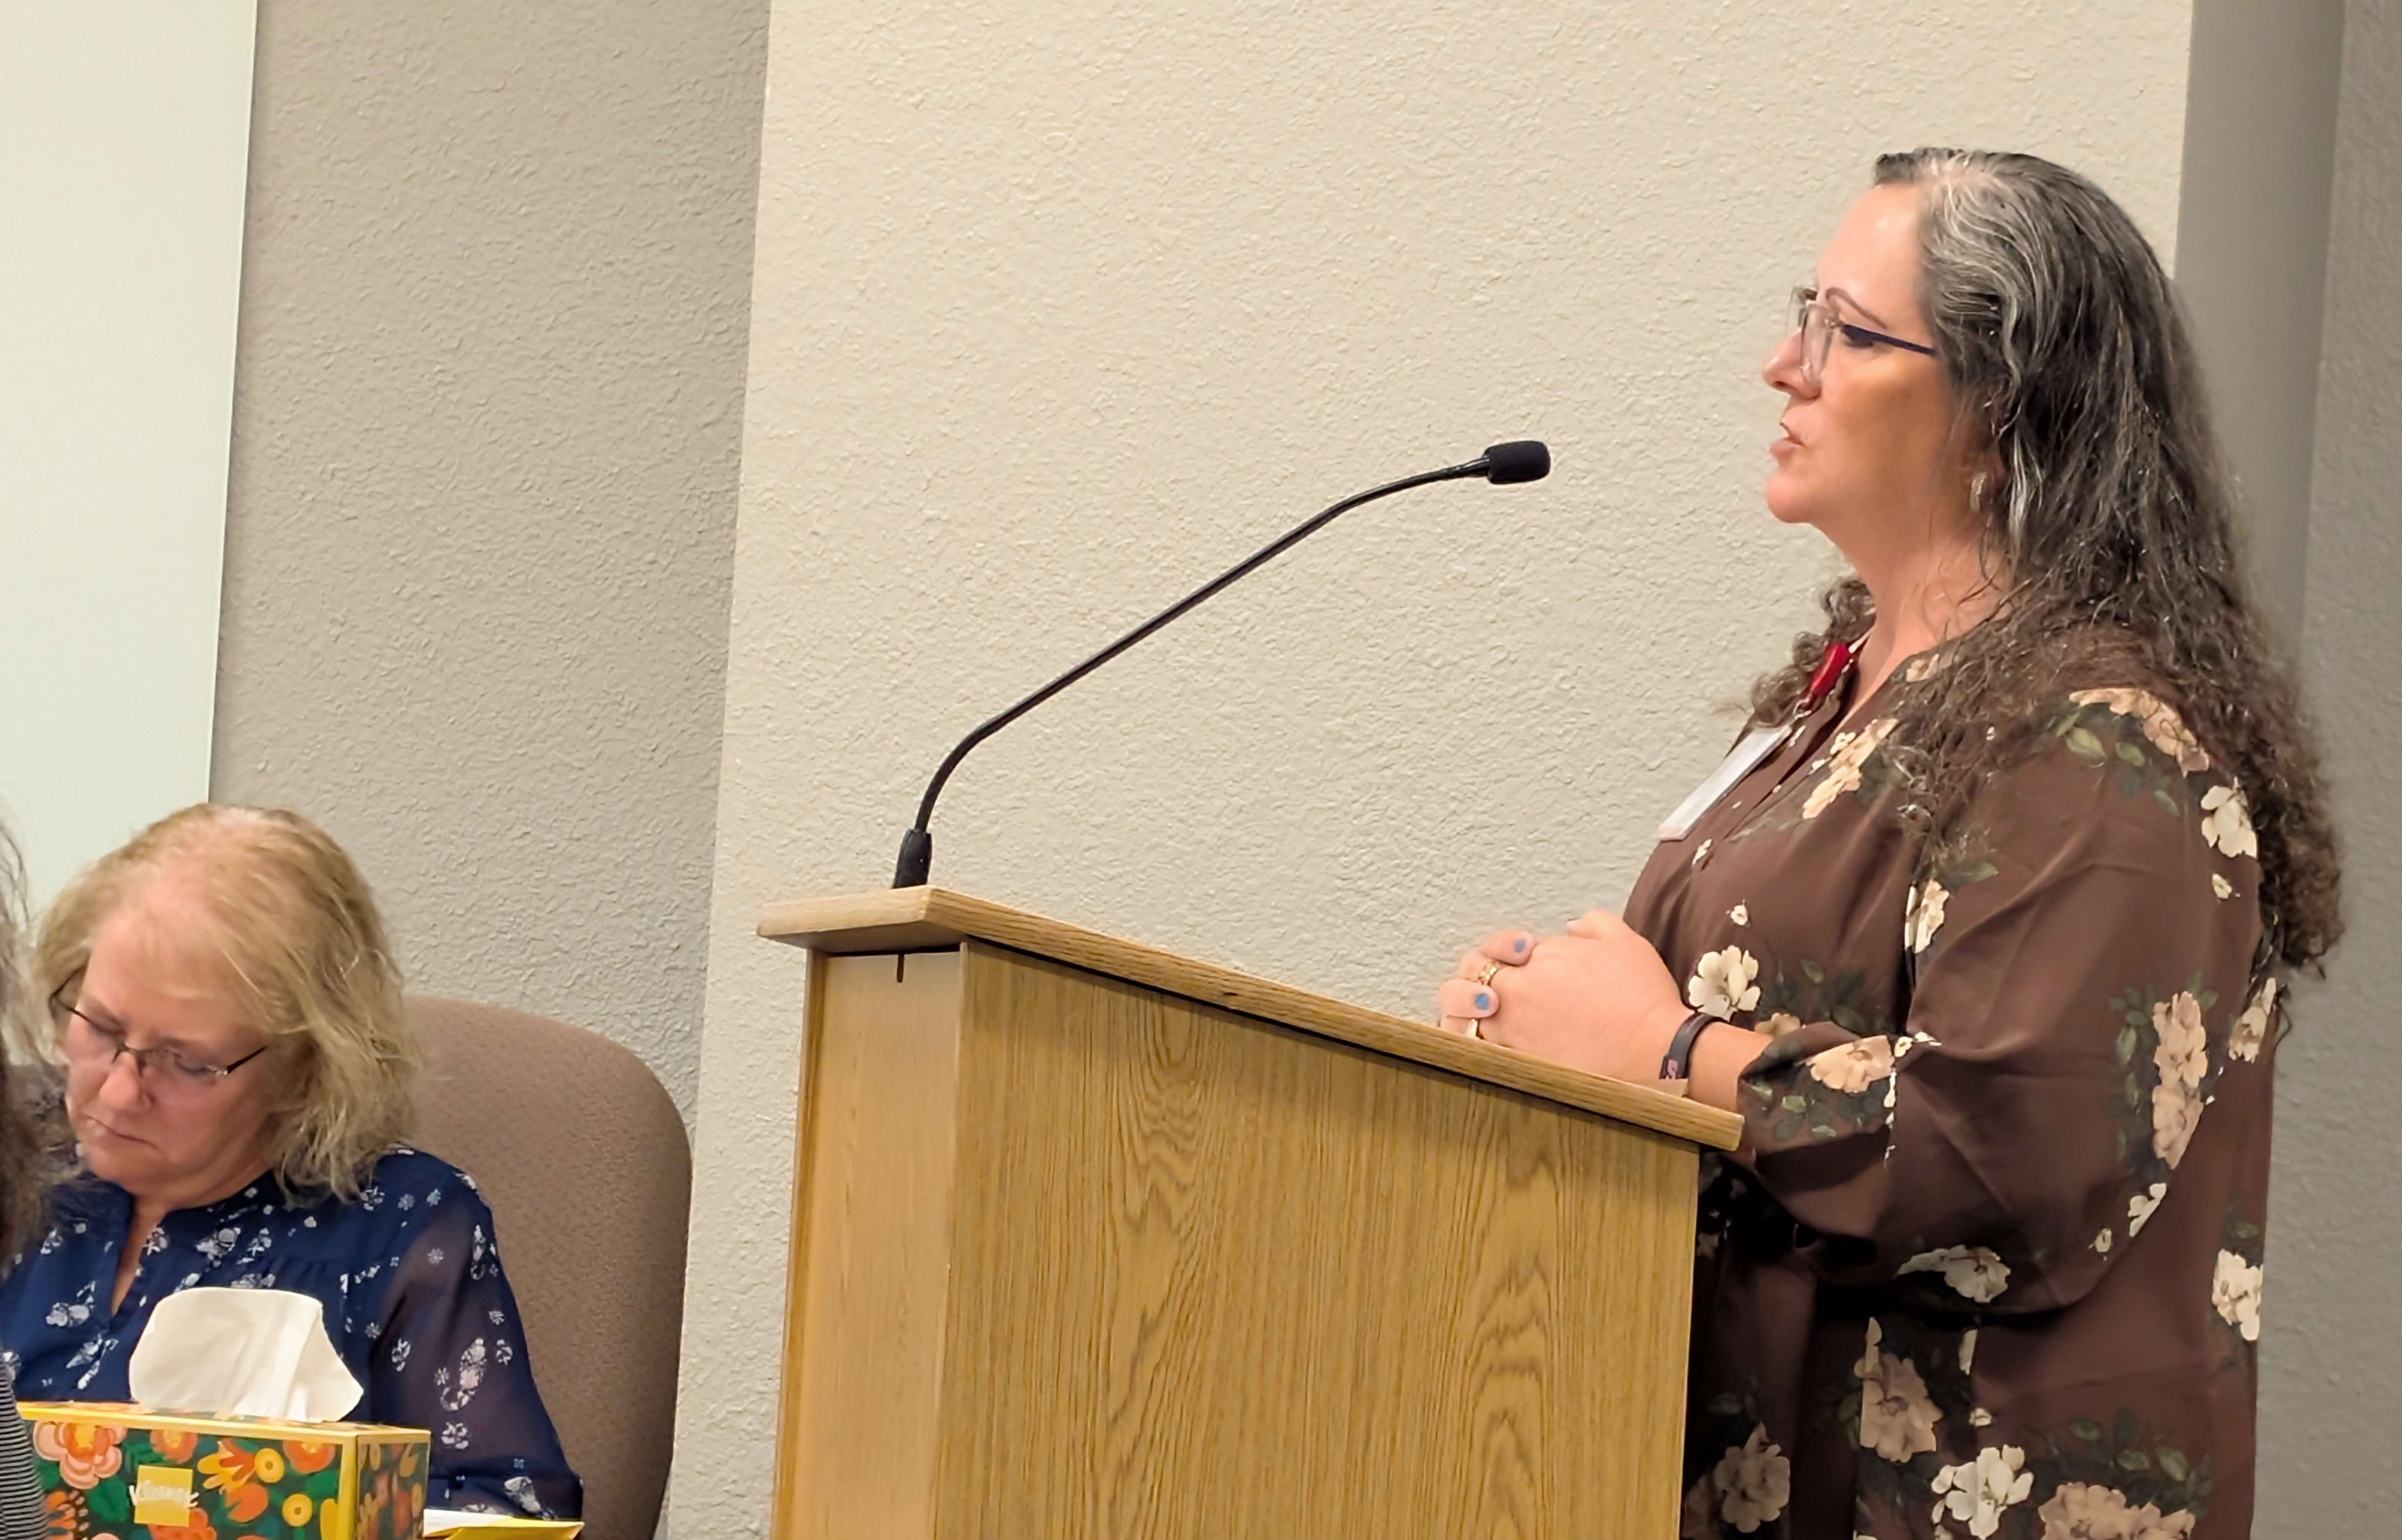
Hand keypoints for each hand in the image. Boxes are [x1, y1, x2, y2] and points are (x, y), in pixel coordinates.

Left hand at [1436, 910, 1690, 1083]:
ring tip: (1476, 1020)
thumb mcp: (1621, 939)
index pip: (1495, 950)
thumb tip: (1569, 929)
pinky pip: (1476, 1056)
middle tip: (1486, 994)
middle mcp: (1517, 995)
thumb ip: (1589, 925)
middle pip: (1465, 981)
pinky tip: (1479, 1048)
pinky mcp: (1520, 1065)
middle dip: (1468, 982)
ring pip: (1460, 1022)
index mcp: (1537, 959)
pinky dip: (1471, 1049)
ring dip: (1460, 1017)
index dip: (1503, 953)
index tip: (1522, 960)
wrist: (1657, 1049)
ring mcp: (1514, 1033)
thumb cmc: (1642, 996)